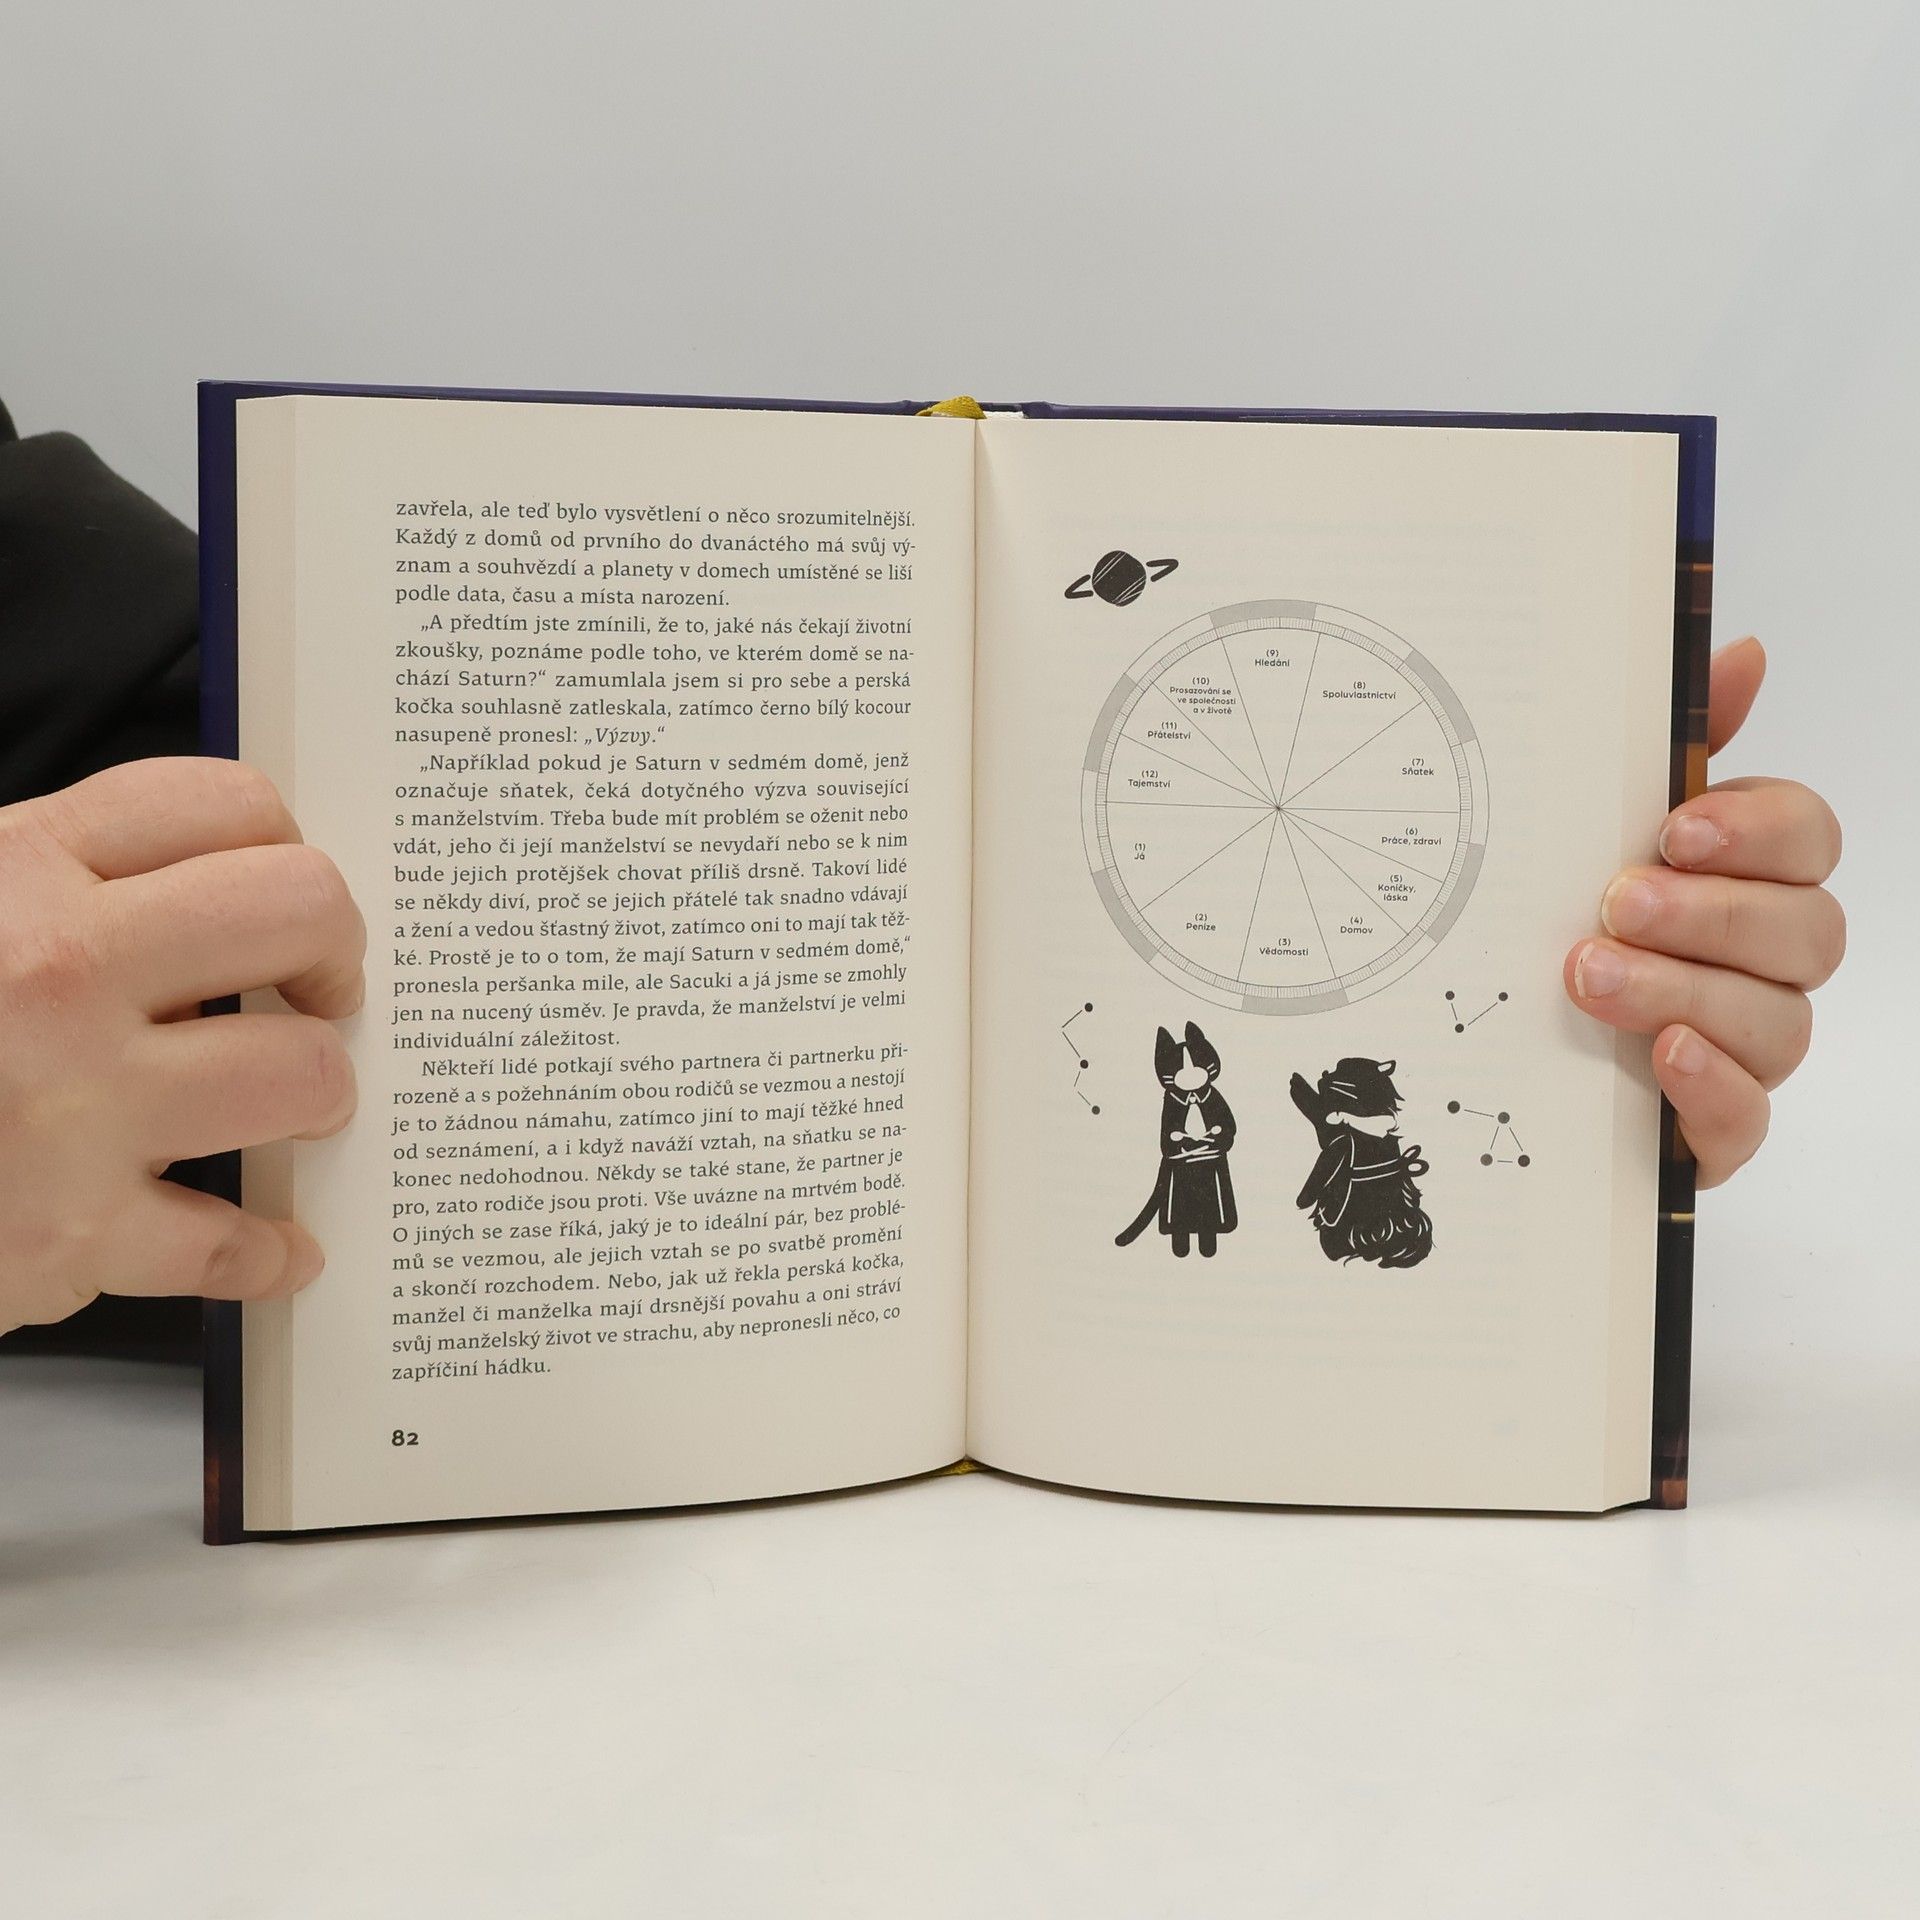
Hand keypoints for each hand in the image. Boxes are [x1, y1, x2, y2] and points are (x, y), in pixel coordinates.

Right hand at [0, 759, 363, 1333]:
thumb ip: (51, 883)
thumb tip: (189, 902)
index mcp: (17, 873)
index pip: (223, 805)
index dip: (286, 844)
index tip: (287, 892)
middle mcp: (59, 975)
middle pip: (299, 913)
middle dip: (335, 950)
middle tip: (322, 986)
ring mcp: (73, 1111)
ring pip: (301, 1076)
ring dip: (318, 1092)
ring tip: (294, 1102)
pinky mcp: (69, 1240)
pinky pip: (227, 1247)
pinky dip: (266, 1254)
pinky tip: (276, 1248)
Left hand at [1564, 638, 1842, 1187]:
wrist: (1490, 1059)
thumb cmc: (1561, 926)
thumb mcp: (1591, 833)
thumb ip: (1672, 750)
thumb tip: (1740, 651)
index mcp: (1744, 878)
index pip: (1809, 837)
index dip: (1757, 830)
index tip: (1675, 829)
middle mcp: (1760, 963)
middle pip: (1808, 930)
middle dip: (1712, 913)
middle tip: (1616, 903)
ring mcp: (1744, 1050)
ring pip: (1779, 1022)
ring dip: (1684, 991)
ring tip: (1591, 977)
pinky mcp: (1711, 1129)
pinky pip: (1749, 1120)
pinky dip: (1713, 1085)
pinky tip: (1662, 1056)